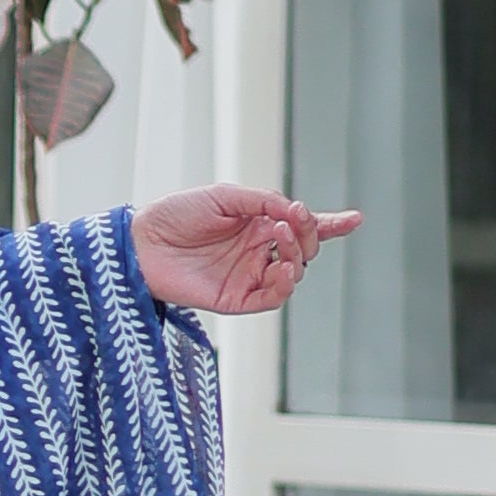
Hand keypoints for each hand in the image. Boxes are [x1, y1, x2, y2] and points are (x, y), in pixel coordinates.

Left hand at [130, 184, 360, 316]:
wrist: (141, 241)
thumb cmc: (176, 214)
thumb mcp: (224, 196)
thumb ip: (263, 201)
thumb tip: (295, 210)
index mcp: (258, 225)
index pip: (301, 228)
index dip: (330, 225)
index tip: (355, 219)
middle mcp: (257, 252)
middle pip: (304, 249)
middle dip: (308, 233)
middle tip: (292, 218)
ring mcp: (248, 276)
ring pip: (293, 273)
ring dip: (296, 254)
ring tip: (278, 234)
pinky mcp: (235, 299)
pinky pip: (271, 298)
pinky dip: (284, 285)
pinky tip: (282, 268)